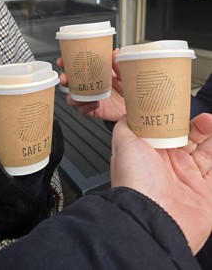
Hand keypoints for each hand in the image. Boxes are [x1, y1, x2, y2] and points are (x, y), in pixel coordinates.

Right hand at [56, 49, 125, 120]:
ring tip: (79, 95)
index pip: (76, 68)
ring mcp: (89, 99)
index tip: (62, 61)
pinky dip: (86, 107)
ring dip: (72, 97)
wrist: (133, 105)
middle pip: (69, 83)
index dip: (66, 64)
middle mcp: (89, 87)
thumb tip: (115, 52)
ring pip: (72, 99)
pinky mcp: (93, 110)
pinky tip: (95, 103)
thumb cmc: (127, 88)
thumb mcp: (124, 74)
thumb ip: (118, 65)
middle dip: (64, 80)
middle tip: (65, 79)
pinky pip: (83, 110)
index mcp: (93, 75)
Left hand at [111, 113, 211, 254]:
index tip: (184, 107)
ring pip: (205, 152)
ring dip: (210, 136)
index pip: (167, 130)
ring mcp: (188, 178)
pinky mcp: (205, 193)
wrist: (153, 218)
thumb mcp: (123, 143)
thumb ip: (126, 125)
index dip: (176, 119)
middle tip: (206, 119)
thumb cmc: (136, 179)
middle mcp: (169, 165)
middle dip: (198, 126)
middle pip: (189, 139)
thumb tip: (130, 112)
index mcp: (151, 153)